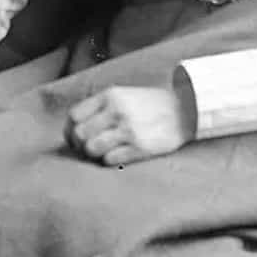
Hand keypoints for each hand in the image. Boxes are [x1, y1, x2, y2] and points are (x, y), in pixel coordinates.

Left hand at [64, 85, 193, 165]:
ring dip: (94, 154)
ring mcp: (129, 129)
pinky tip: (119, 155)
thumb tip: (74, 130)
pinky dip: (110, 160)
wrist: (186, 110)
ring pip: (92, 149)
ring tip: (104, 152)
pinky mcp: (140, 147)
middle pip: (80, 135)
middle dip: (81, 145)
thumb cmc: (150, 105)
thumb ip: (99, 107)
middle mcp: (117, 111)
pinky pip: (110, 160)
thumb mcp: (123, 95)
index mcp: (110, 96)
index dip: (70, 131)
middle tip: (89, 149)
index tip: (75, 139)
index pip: (74, 116)